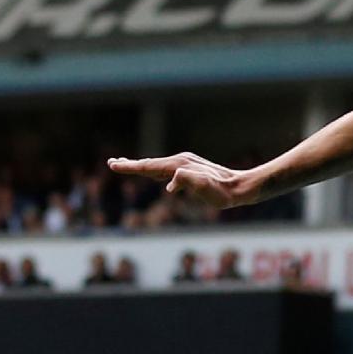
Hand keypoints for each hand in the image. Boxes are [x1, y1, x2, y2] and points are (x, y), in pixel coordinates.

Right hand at [107, 152, 256, 210]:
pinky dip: (154, 170)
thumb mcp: (206, 188)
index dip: (130, 167)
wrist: (240, 187)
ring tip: (125, 164)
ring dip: (141, 165)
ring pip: (157, 165)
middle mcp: (180, 161)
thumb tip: (170, 185)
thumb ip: (188, 182)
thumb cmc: (222, 192)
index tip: (113, 165)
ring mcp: (186, 164)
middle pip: (150, 163)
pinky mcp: (191, 169)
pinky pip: (167, 169)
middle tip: (112, 163)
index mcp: (179, 166)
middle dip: (130, 164)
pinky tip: (152, 173)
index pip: (149, 166)